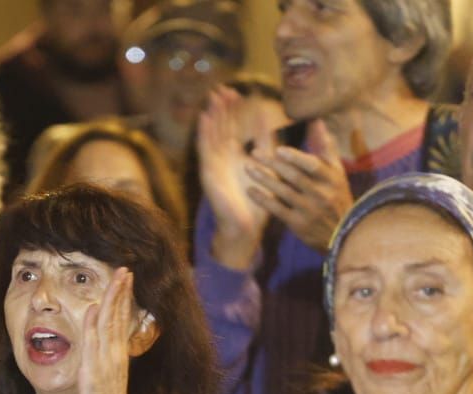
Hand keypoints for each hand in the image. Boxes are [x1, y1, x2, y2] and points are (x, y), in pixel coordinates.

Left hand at [77, 267, 142, 393]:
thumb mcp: (109, 377)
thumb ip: (107, 356)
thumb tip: (103, 336)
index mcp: (118, 356)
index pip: (121, 320)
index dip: (122, 298)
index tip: (125, 278)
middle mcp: (114, 355)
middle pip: (118, 317)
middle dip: (121, 292)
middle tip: (125, 268)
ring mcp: (105, 362)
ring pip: (109, 325)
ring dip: (112, 300)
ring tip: (117, 279)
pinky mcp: (93, 372)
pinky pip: (93, 344)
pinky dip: (92, 326)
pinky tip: (92, 308)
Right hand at [199, 85, 272, 269]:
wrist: (245, 227)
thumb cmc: (256, 202)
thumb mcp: (265, 166)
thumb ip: (265, 142)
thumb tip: (269, 118)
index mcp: (235, 156)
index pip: (233, 127)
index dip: (234, 111)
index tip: (239, 93)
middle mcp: (222, 158)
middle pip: (220, 127)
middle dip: (222, 109)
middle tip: (224, 88)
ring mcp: (214, 164)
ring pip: (211, 134)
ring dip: (212, 116)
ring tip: (214, 97)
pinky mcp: (208, 173)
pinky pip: (204, 149)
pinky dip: (204, 133)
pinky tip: (205, 118)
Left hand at [248, 120, 353, 253]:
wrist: (341, 234)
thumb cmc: (337, 197)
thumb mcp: (338, 174)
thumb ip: (327, 148)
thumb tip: (318, 121)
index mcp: (331, 179)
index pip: (313, 166)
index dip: (296, 158)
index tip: (279, 149)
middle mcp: (321, 195)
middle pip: (294, 177)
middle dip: (273, 164)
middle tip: (254, 152)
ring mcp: (309, 210)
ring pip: (283, 192)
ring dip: (264, 179)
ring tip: (248, 167)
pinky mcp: (298, 224)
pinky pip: (277, 209)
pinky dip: (263, 199)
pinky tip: (250, 190)